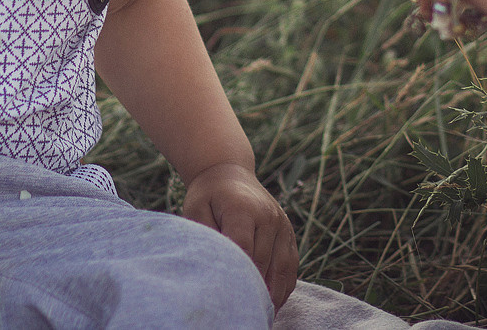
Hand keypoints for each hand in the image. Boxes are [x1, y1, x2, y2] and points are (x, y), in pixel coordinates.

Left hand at [182, 162, 298, 307]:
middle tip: (243, 313)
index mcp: (243, 209)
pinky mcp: (289, 233)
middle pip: (263, 263)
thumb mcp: (196, 209)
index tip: (232, 300)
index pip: (244, 250)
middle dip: (254, 290)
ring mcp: (282, 225)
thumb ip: (205, 235)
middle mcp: (268, 217)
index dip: (240, 277)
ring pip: (282, 268)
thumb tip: (214, 265)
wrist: (229, 172)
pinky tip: (273, 303)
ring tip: (262, 315)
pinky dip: (284, 286)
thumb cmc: (208, 195)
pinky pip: (291, 265)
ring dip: (273, 295)